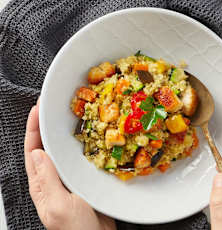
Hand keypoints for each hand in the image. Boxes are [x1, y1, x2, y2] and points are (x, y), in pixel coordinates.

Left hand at [24, 100, 115, 229]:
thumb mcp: (57, 207)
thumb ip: (46, 181)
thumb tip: (38, 153)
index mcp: (42, 184)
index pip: (32, 150)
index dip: (32, 129)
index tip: (37, 109)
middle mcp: (53, 177)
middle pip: (47, 145)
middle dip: (48, 125)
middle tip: (55, 106)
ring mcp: (69, 176)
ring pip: (64, 149)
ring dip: (65, 132)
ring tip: (73, 115)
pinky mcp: (84, 177)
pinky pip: (80, 156)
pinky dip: (83, 143)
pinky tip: (90, 135)